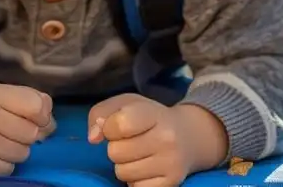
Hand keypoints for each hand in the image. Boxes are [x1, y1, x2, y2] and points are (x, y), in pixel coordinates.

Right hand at [0, 83, 55, 174]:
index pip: (36, 104)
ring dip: (16, 151)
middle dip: (28, 136)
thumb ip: (21, 100)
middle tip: (11, 133)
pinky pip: (10, 167)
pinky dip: (4, 165)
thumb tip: (50, 116)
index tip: (39, 121)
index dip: (44, 115)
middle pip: (33, 131)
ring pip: (24, 152)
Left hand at [88, 94, 227, 186]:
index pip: (119, 125)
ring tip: (137, 154)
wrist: (189, 136)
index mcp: (153, 113)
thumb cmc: (149, 117)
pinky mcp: (171, 184)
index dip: (109, 127)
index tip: (117, 125)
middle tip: (130, 140)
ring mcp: (171, 164)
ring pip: (122, 173)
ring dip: (123, 164)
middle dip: (116, 147)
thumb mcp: (125, 104)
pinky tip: (145, 167)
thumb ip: (101, 114)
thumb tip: (93, 138)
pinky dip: (134, 180)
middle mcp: (166, 139)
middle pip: (116, 152)